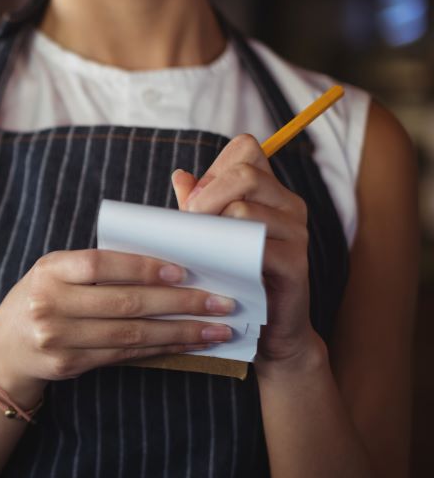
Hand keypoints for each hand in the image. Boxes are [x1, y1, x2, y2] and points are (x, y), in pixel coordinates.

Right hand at [0, 249, 237, 403]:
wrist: (4, 348)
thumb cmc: (41, 299)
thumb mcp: (56, 273)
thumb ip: (97, 267)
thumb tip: (165, 263)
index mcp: (49, 270)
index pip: (101, 265)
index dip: (143, 268)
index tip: (184, 272)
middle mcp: (49, 304)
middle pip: (124, 303)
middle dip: (179, 303)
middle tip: (220, 302)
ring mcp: (57, 338)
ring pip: (130, 335)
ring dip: (180, 332)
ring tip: (217, 329)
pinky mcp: (68, 365)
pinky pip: (124, 355)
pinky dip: (160, 349)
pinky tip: (187, 344)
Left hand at [171, 134, 317, 362]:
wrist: (267, 328)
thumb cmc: (234, 277)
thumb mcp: (212, 236)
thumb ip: (198, 205)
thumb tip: (181, 176)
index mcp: (270, 192)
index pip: (245, 148)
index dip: (214, 168)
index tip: (196, 201)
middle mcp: (289, 205)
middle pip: (244, 172)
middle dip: (206, 196)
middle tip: (189, 224)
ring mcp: (297, 232)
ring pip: (244, 208)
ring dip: (210, 227)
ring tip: (198, 249)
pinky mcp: (296, 262)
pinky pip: (255, 244)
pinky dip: (226, 252)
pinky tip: (214, 265)